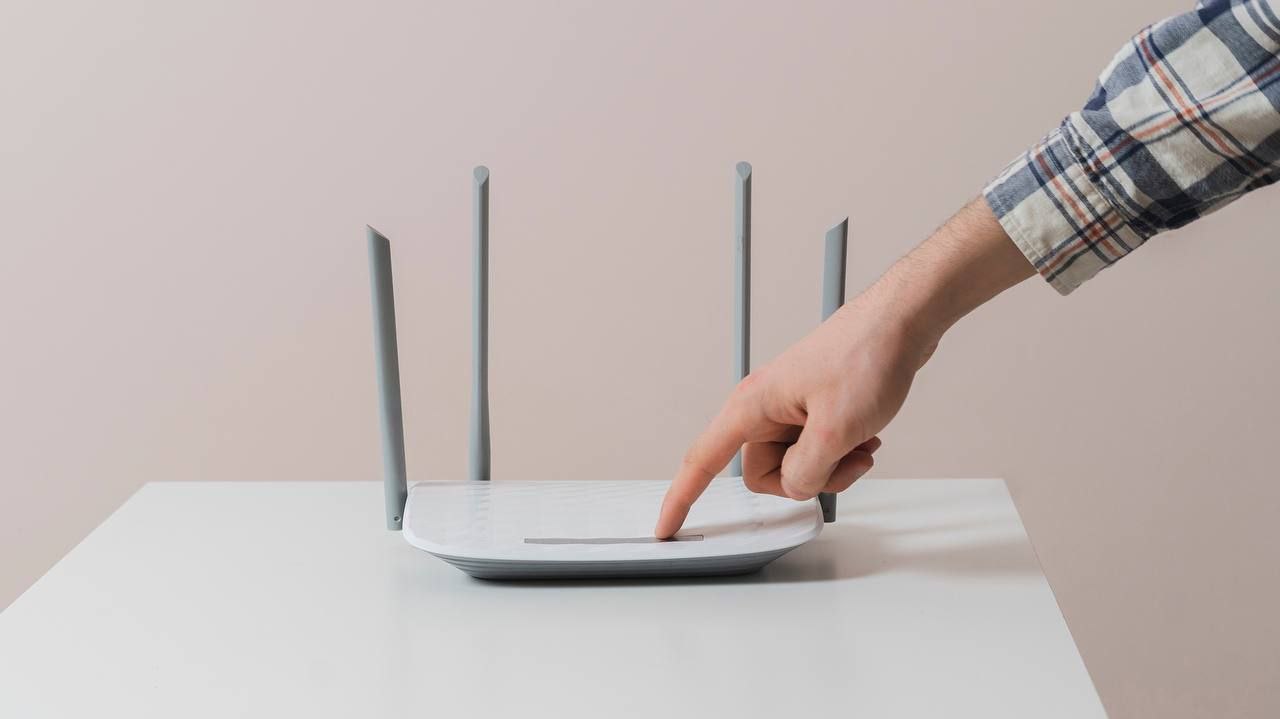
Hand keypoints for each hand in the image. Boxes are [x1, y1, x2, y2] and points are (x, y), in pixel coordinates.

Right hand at [655, 198, 1032, 536]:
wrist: (900, 324)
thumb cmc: (865, 357)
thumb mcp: (836, 429)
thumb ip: (807, 471)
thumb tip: (797, 487)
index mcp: (751, 407)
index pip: (701, 461)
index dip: (681, 499)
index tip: (665, 529)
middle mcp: (764, 408)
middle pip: (765, 474)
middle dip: (805, 479)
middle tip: (842, 458)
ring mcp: (789, 409)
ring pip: (796, 466)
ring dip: (831, 466)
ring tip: (861, 442)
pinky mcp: (813, 410)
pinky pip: (816, 450)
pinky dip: (842, 453)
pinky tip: (866, 436)